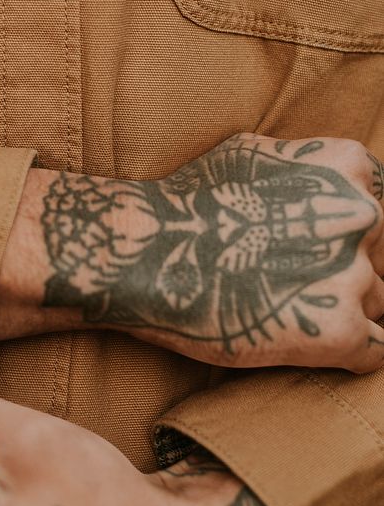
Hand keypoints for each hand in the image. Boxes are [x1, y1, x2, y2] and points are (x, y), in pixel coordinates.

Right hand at [38, 135, 383, 371]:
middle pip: (382, 256)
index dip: (350, 232)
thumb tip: (337, 180)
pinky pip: (375, 352)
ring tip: (289, 311)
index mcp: (345, 169)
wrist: (146, 250)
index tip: (320, 248)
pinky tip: (306, 342)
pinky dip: (346, 353)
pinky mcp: (337, 331)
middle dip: (346, 270)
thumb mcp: (253, 153)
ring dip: (343, 310)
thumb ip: (306, 165)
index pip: (380, 208)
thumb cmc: (187, 199)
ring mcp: (353, 274)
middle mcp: (361, 216)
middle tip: (298, 282)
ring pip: (379, 302)